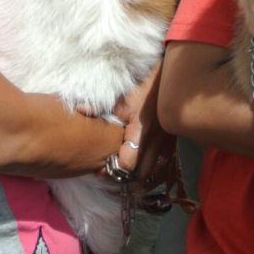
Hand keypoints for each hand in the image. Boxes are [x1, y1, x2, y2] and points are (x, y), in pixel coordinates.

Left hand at [111, 65, 173, 186]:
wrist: (169, 78)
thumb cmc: (143, 86)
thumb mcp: (121, 96)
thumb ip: (100, 106)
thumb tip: (80, 111)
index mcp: (141, 131)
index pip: (128, 163)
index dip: (116, 168)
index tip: (105, 165)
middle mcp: (157, 141)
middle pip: (142, 173)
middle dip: (128, 175)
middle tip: (114, 170)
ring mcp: (168, 142)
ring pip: (155, 169)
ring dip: (142, 172)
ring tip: (128, 169)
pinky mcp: (174, 141)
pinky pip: (164, 162)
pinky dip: (153, 165)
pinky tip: (143, 162)